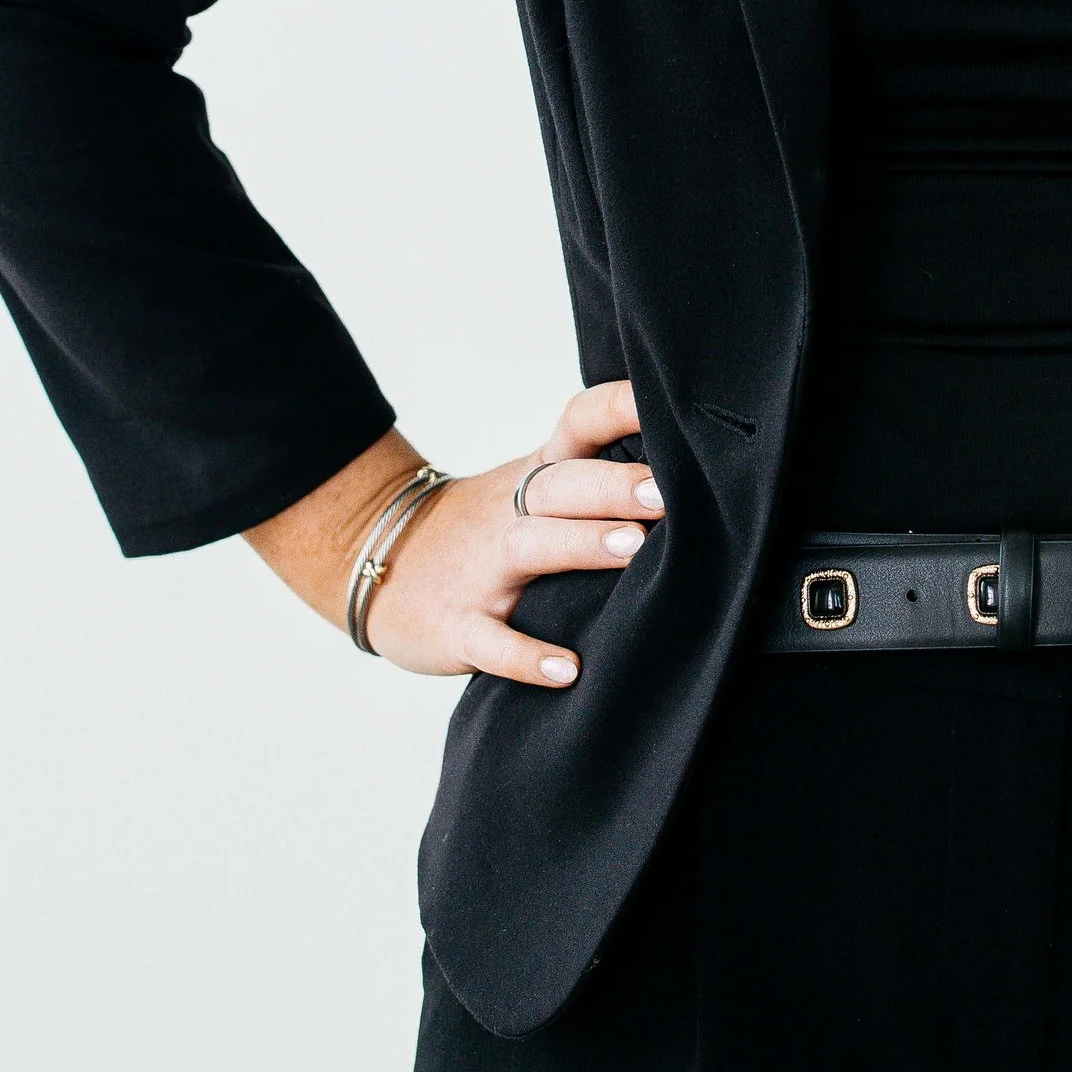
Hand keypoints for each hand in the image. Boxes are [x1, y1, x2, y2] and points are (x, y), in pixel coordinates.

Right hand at [243, 382, 659, 684]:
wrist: (372, 554)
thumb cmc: (486, 526)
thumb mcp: (532, 488)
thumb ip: (597, 478)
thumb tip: (699, 476)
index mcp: (538, 475)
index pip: (580, 423)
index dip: (620, 408)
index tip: (669, 402)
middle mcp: (513, 513)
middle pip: (562, 485)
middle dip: (614, 485)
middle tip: (666, 492)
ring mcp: (482, 570)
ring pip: (532, 548)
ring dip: (582, 545)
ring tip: (634, 549)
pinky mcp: (457, 625)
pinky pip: (491, 641)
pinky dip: (527, 656)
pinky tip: (568, 669)